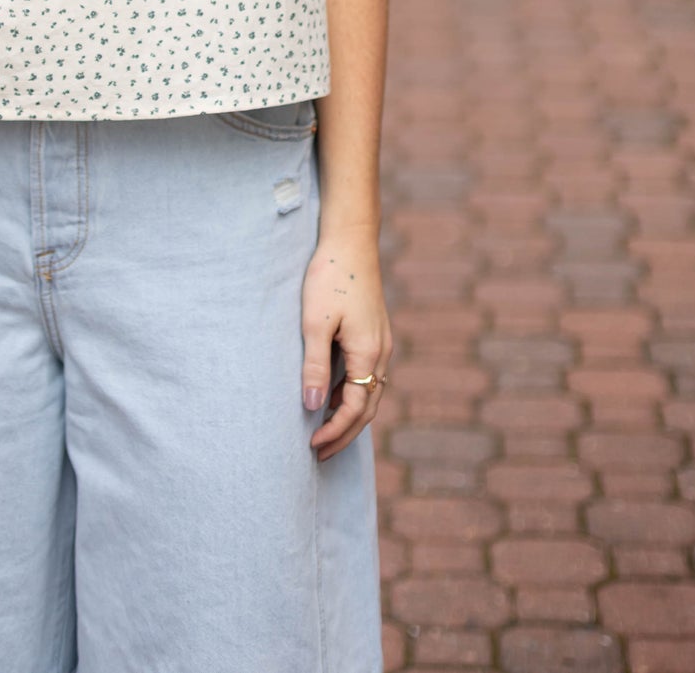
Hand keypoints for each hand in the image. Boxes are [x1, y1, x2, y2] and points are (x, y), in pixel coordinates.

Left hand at [300, 225, 391, 460]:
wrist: (350, 240)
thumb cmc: (329, 276)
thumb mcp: (314, 322)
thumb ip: (315, 365)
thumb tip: (313, 406)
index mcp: (369, 353)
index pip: (356, 408)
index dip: (335, 431)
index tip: (313, 446)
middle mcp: (381, 352)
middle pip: (368, 407)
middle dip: (344, 433)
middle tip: (319, 453)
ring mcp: (381, 342)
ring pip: (371, 391)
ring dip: (350, 415)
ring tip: (324, 430)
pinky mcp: (375, 332)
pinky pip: (368, 375)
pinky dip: (353, 393)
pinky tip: (333, 394)